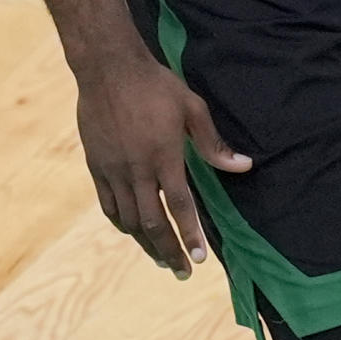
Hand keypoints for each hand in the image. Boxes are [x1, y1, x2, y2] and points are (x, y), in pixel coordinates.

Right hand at [76, 52, 252, 276]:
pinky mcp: (97, 166)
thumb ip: (213, 141)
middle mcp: (138, 169)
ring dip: (146, 243)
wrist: (108, 68)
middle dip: (169, 250)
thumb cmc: (155, 84)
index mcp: (164, 155)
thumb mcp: (191, 107)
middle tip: (182, 271)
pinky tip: (132, 231)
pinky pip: (109, 205)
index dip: (191, 234)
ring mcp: (114, 170)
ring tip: (161, 257)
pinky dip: (122, 224)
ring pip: (129, 220)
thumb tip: (243, 166)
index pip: (180, 205)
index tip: (199, 259)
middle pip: (153, 222)